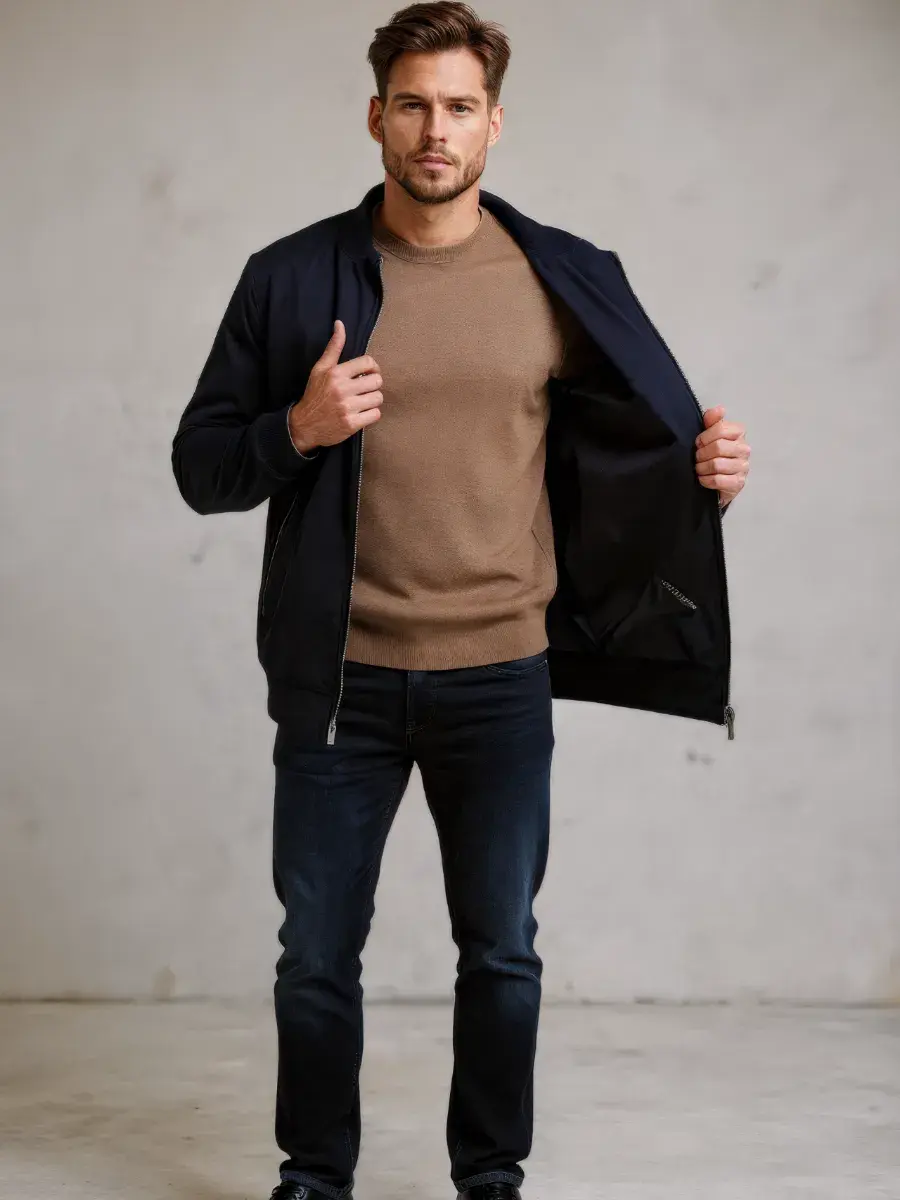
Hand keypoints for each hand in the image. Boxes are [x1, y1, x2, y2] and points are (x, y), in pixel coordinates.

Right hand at [288, 320, 383, 452]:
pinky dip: (371, 414)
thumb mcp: (320, 368)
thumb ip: (334, 347)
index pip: (368, 363)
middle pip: (377, 381)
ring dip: (373, 400)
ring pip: (378, 398)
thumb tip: (340, 323)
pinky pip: (375, 414)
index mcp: (335, 373)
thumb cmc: (314, 394)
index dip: (373, 367)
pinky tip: (362, 412)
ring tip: (363, 401)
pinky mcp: (351, 424)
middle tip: (365, 388)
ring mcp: (347, 408)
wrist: (304, 424)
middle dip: (373, 384)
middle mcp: (342, 389)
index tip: (368, 373)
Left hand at [694, 405, 749, 508]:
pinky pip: (718, 480)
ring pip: (717, 464)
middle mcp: (744, 449)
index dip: (704, 437)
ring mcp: (743, 467)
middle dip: (702, 454)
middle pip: (718, 447)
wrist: (717, 481)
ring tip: (699, 468)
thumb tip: (719, 409)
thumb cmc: (712, 455)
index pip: (721, 429)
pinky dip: (706, 480)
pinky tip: (703, 479)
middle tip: (697, 458)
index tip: (699, 443)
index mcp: (738, 433)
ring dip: (702, 468)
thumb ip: (712, 420)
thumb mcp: (709, 435)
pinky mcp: (738, 483)